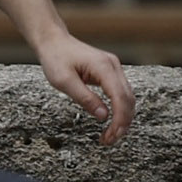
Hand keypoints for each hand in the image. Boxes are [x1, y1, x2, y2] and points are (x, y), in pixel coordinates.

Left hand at [38, 31, 133, 145]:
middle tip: (109, 140)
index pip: (120, 97)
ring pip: (128, 97)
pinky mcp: (110, 72)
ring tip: (110, 135)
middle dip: (123, 122)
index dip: (119, 119)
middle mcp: (113, 66)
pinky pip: (121, 93)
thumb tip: (103, 117)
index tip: (112, 135)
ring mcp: (114, 68)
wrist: (53, 41)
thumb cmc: (56, 58)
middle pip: (128, 99)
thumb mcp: (63, 81)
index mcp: (103, 66)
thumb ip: (84, 98)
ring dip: (123, 118)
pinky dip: (119, 109)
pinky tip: (112, 121)